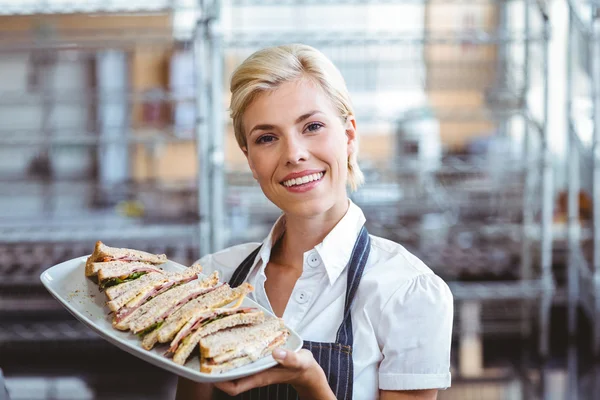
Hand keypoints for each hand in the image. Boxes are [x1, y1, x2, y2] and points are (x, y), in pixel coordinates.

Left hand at [214, 348, 334, 398]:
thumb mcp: (299, 361)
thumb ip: (289, 358)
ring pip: (233, 365)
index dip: (219, 382)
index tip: (208, 371)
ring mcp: (255, 366)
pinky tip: (233, 333)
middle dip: (215, 366)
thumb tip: (276, 353)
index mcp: (260, 377)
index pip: (234, 386)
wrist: (307, 369)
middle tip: (204, 349)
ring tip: (213, 339)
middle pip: (228, 375)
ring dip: (223, 355)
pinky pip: (241, 355)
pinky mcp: (258, 358)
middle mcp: (254, 373)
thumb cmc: (303, 367)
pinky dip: (235, 347)